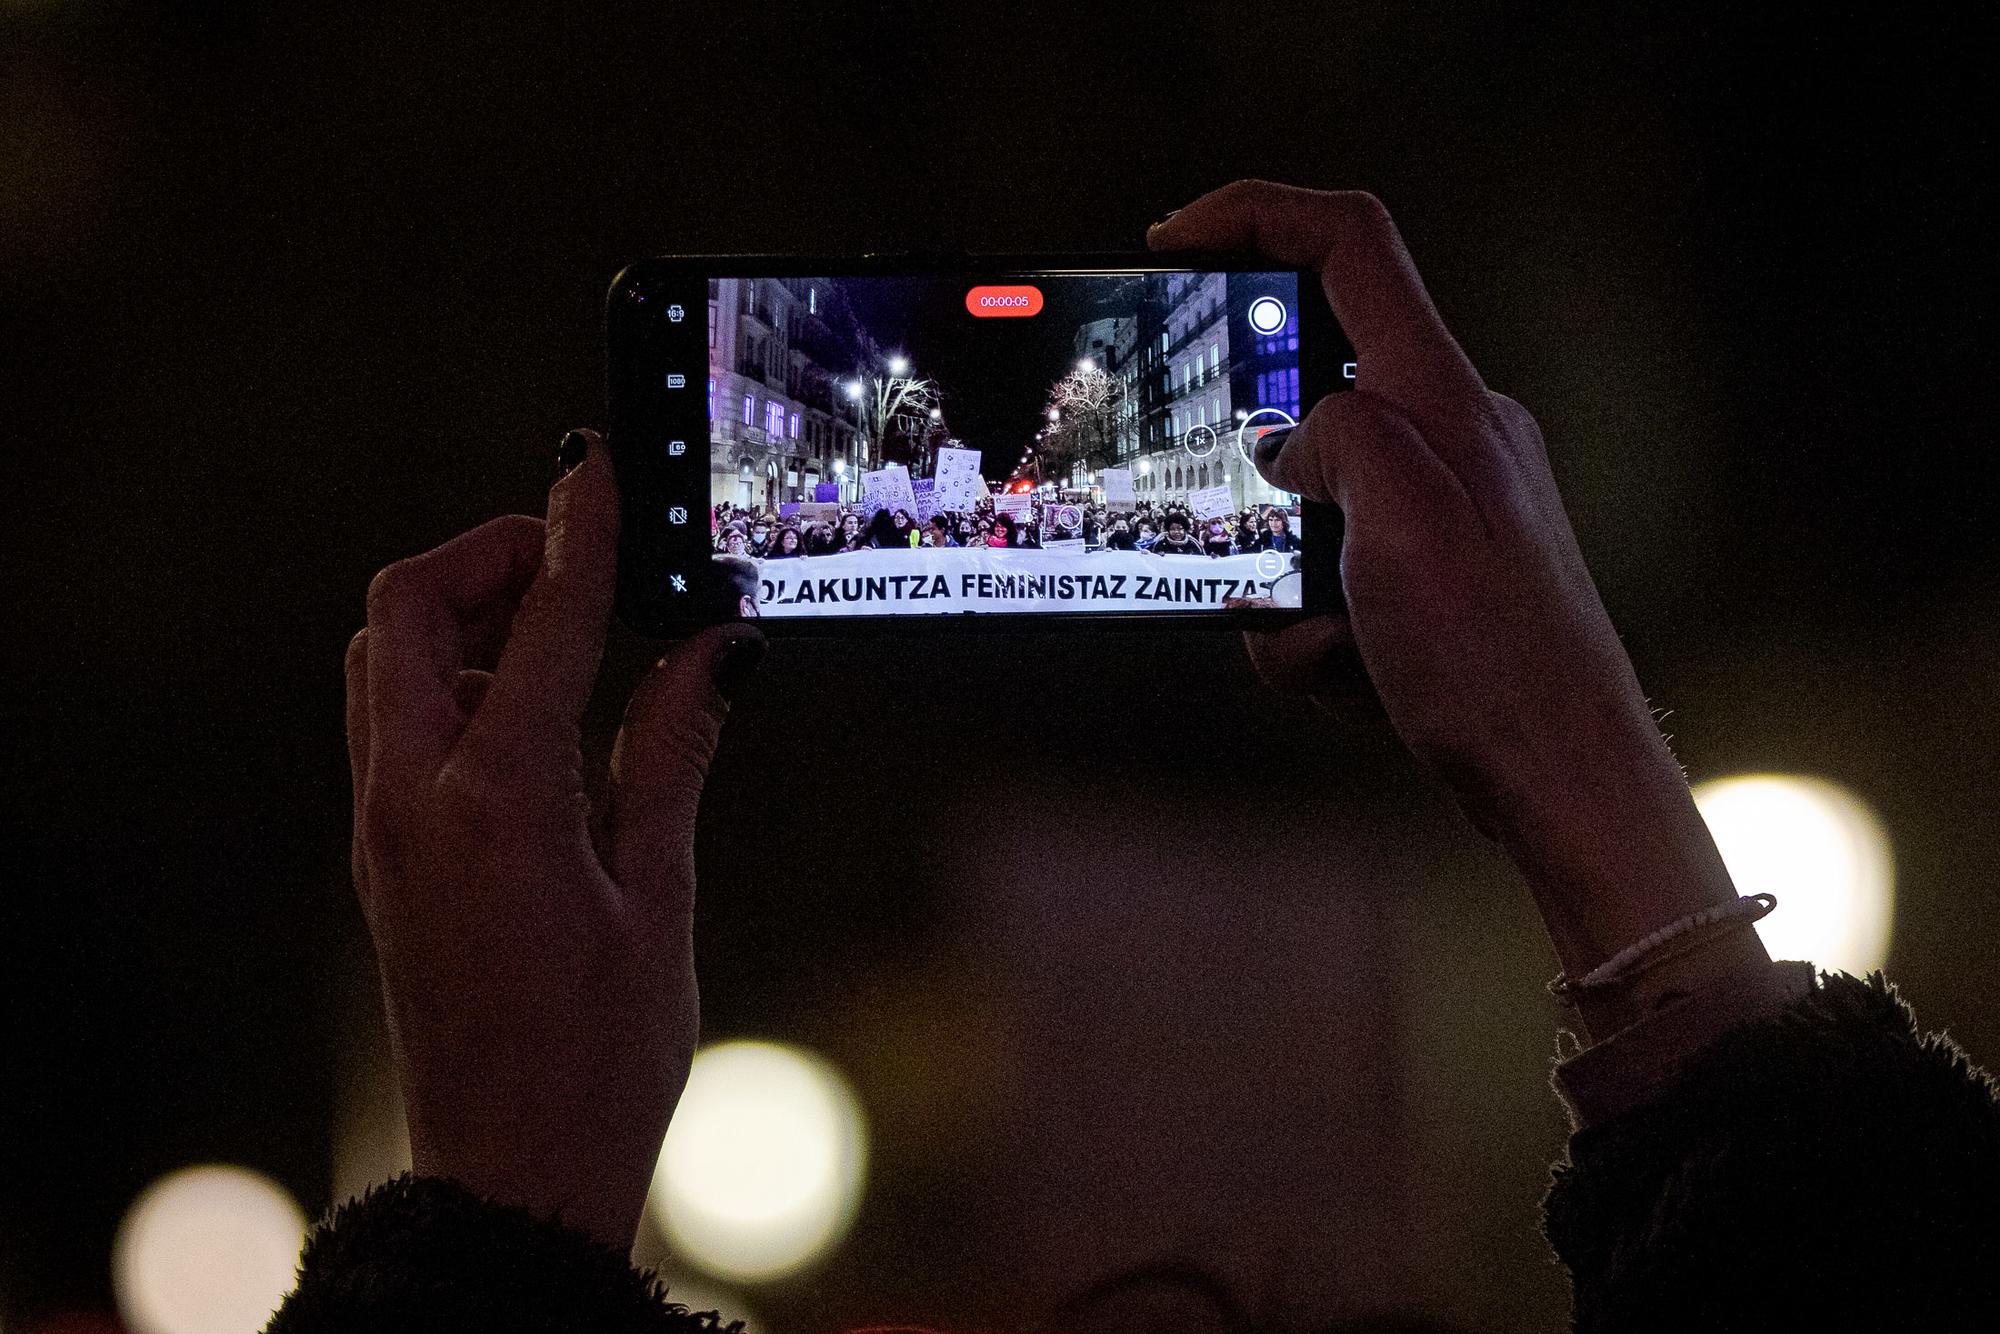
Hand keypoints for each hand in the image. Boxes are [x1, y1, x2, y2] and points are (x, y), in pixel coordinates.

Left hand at [343, 431, 763, 1247]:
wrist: (513, 1167)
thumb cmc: (599, 1053)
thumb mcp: (659, 893)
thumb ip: (672, 752)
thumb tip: (715, 650)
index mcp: (496, 802)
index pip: (538, 623)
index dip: (579, 535)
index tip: (599, 471)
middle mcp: (414, 801)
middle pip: (405, 610)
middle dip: (489, 555)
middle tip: (581, 558)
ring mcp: (385, 829)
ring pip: (385, 662)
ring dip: (461, 615)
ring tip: (567, 630)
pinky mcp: (387, 857)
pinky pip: (395, 722)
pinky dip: (451, 677)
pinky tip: (537, 707)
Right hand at [1153, 183, 1766, 1036]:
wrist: (1562, 781)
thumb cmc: (1498, 656)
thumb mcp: (1399, 515)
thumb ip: (1336, 434)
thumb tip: (1294, 438)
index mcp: (1443, 399)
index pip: (1349, 246)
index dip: (1254, 215)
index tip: (1173, 240)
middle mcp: (1447, 440)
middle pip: (1310, 391)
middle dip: (1248, 466)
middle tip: (1220, 519)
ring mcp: (1438, 514)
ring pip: (1305, 507)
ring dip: (1278, 577)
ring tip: (1314, 639)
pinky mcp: (1426, 584)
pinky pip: (1328, 583)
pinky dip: (1310, 632)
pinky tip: (1342, 674)